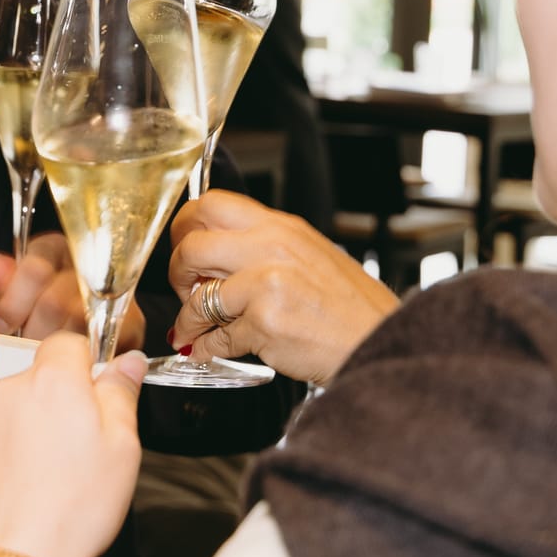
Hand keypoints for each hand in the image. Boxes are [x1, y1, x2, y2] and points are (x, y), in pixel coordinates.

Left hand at [0, 234, 145, 348]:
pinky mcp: (132, 322)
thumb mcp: (18, 291)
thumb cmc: (47, 304)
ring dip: (57, 346)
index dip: (14, 300)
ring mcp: (115, 292)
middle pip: (54, 303)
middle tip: (24, 344)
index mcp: (57, 248)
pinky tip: (69, 358)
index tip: (3, 323)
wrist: (89, 325)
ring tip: (43, 353)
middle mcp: (89, 263)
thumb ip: (7, 282)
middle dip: (32, 330)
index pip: (36, 267)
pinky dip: (82, 358)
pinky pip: (101, 345)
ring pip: (76, 326)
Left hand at [0, 334, 144, 556]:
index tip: (97, 388)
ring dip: (30, 431)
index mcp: (52, 382)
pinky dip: (5, 457)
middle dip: (59, 404)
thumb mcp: (122, 450)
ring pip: (13, 412)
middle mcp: (8, 393)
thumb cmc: (68, 513)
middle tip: (82, 448)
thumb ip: (121, 394)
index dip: (87, 364)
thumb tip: (127, 364)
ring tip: (51, 479)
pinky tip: (23, 491)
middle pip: (39, 381)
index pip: (69, 343)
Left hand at [166, 191, 397, 384]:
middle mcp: (271, 248)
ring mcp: (266, 284)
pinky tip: (207, 351)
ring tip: (190, 329)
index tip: (183, 246)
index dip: (185, 227)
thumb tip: (217, 257)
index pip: (211, 205)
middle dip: (175, 271)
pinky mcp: (265, 323)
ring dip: (186, 319)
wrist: (381, 341)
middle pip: (192, 244)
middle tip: (183, 288)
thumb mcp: (311, 256)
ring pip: (197, 295)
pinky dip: (205, 348)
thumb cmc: (350, 308)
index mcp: (281, 227)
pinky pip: (216, 336)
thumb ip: (265, 249)